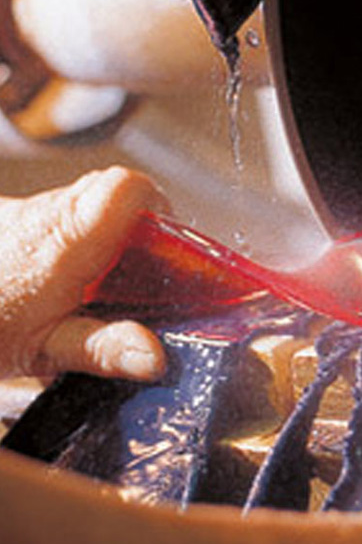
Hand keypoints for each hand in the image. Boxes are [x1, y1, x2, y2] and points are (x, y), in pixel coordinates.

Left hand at [0, 166, 166, 380]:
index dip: (158, 208)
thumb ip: (103, 348)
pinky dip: (73, 242)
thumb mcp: (43, 351)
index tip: (163, 246)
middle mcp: (47, 215)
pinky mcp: (10, 220)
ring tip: (93, 285)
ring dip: (104, 238)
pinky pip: (59, 215)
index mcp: (66, 241)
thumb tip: (154, 356)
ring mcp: (24, 212)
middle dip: (137, 231)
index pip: (130, 187)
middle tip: (133, 276)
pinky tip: (58, 282)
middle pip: (114, 194)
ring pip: (87, 204)